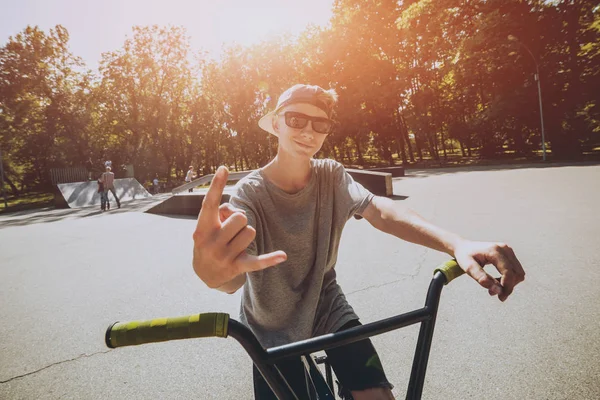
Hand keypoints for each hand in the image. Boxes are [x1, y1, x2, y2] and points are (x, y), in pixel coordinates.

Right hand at [192, 166, 286, 288]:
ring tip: (236, 242)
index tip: (224, 168)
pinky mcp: (236, 267)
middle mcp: (211, 242)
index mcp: (202, 228)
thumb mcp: (208, 226)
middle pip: (240, 217)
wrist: (205, 273)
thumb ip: (222, 212)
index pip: (210, 203)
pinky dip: (270, 259)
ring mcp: (223, 256)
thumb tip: (237, 212)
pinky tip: (283, 256)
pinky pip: (257, 262)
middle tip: (231, 230)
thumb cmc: (210, 239)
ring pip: (250, 232)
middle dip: (240, 220)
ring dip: (246, 234)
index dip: (217, 185)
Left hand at [454, 240, 524, 301]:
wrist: (464, 247)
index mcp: (494, 251)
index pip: (508, 272)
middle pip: (516, 273)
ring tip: (494, 288)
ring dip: (509, 284)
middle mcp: (504, 249)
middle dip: (508, 287)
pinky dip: (509, 279)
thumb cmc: (464, 255)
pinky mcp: (509, 254)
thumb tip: (496, 290)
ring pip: (518, 273)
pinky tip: (496, 282)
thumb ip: (481, 278)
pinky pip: (515, 270)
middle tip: (494, 294)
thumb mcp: (468, 267)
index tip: (500, 297)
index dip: (507, 287)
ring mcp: (508, 251)